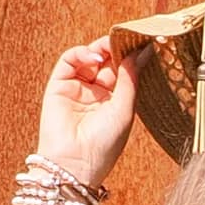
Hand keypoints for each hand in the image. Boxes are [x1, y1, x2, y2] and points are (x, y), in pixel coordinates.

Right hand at [37, 33, 139, 185]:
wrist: (75, 165)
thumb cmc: (104, 145)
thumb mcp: (124, 109)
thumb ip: (130, 78)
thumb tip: (143, 51)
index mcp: (115, 100)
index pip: (124, 70)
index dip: (132, 56)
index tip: (146, 41)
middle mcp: (96, 92)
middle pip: (108, 60)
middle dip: (118, 47)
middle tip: (129, 38)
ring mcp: (77, 88)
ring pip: (89, 57)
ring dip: (101, 48)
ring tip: (111, 46)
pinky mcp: (58, 85)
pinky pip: (69, 61)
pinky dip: (82, 53)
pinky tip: (94, 58)